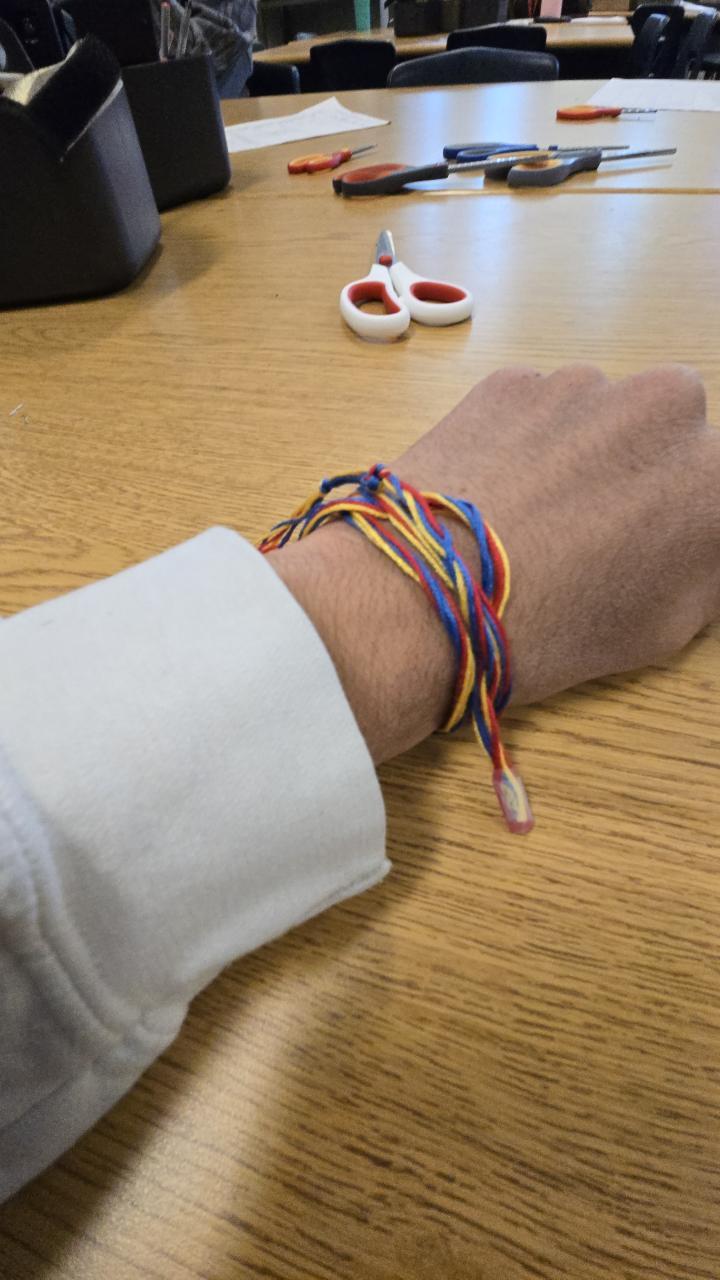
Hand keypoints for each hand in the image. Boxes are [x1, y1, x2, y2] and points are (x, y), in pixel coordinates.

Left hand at [270, 366, 719, 763]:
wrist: (425, 597)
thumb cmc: (552, 628)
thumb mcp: (667, 625)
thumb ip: (707, 560)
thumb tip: (702, 536)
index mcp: (716, 474)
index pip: (717, 485)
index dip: (690, 517)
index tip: (662, 541)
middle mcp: (665, 407)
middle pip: (671, 435)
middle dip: (645, 472)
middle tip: (599, 530)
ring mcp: (582, 384)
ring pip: (601, 417)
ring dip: (584, 453)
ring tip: (534, 519)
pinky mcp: (513, 380)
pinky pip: (538, 412)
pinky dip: (526, 444)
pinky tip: (494, 496)